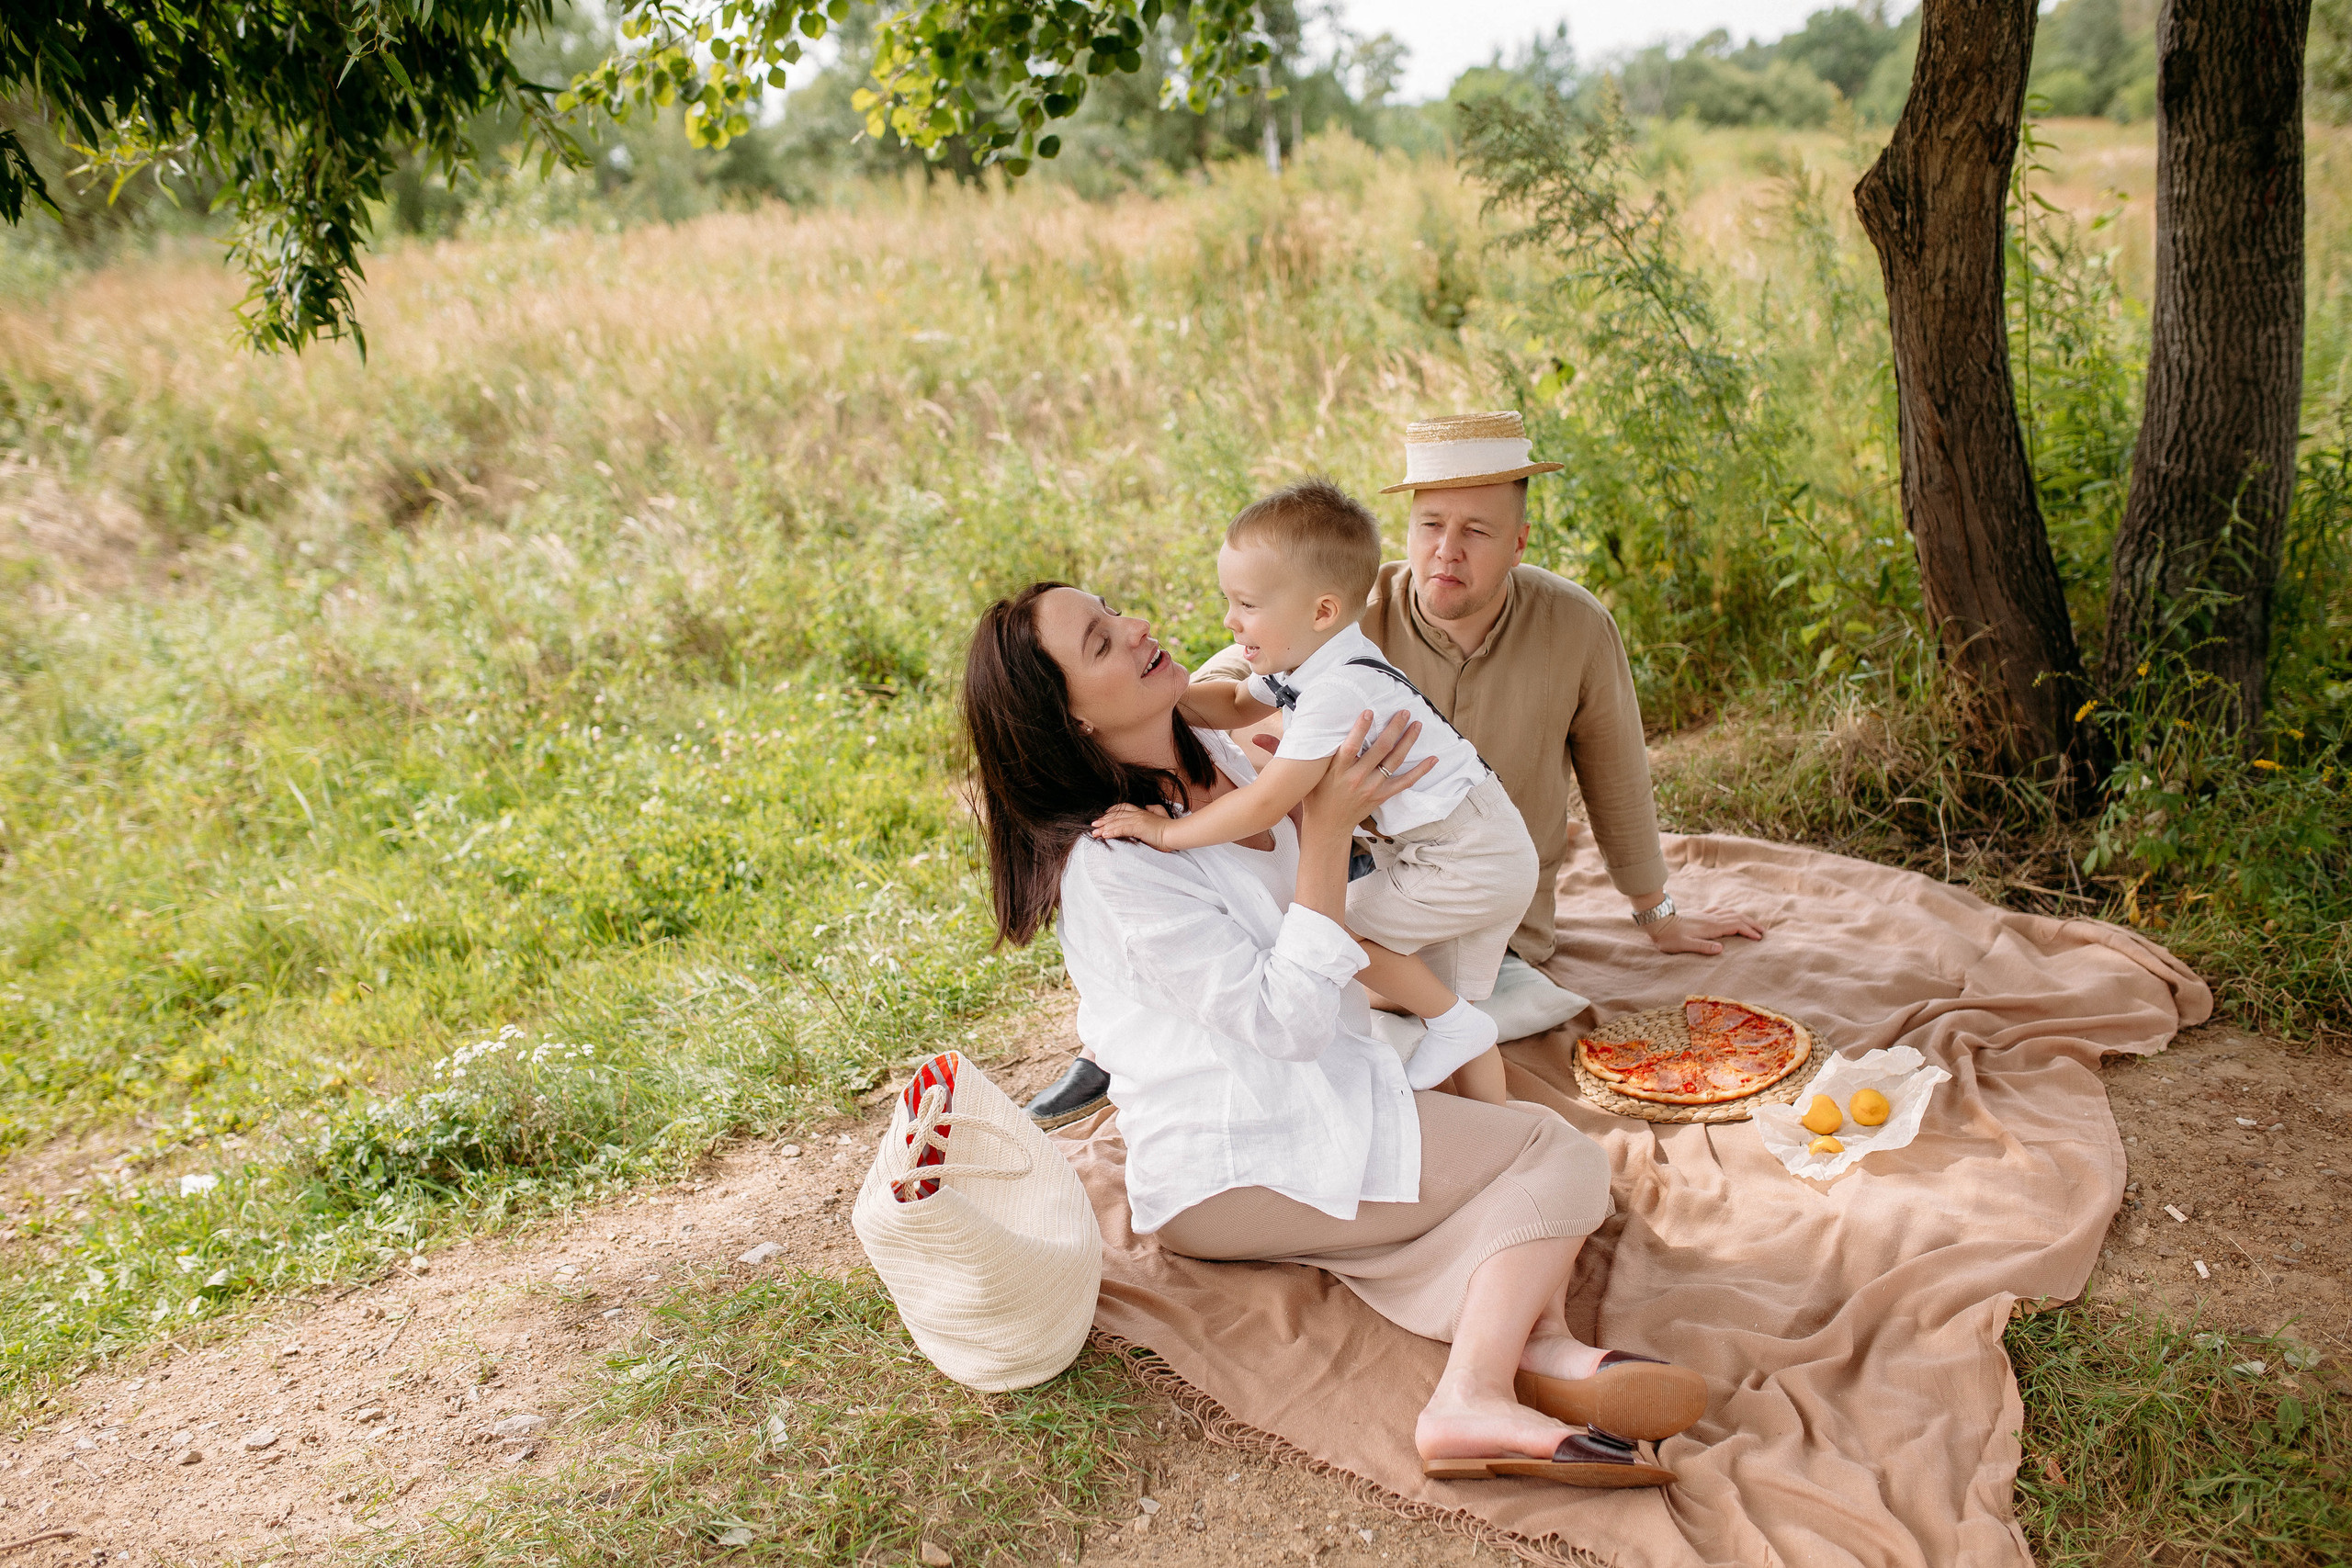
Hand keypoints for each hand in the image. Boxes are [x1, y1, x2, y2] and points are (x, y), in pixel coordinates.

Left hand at [1091, 802, 1172, 848]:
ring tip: (1094, 833)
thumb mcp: (1160, 815)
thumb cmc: (1169, 827)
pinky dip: (1112, 832)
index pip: (1122, 808)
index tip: (1103, 817)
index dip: (1111, 812)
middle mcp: (1138, 813)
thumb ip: (1153, 809)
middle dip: (1103, 821)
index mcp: (1141, 811)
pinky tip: (1104, 835)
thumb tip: (1147, 806)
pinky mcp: (1138, 827)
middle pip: (1116, 815)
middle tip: (1093, 825)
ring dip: (1104, 828)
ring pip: (1116, 822)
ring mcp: (1138, 819)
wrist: (1175, 833)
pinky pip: (1122, 829)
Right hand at [1302, 710, 1433, 841]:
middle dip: (1394, 728)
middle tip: (1404, 712)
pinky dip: (1420, 771)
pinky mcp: (1381, 796)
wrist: (1328, 826)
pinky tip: (1432, 759)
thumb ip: (1323, 754)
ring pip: (1394, 762)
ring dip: (1408, 741)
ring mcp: (1371, 788)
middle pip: (1380, 750)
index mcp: (1337, 771)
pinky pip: (1405, 782)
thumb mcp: (1314, 774)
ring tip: (1417, 726)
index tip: (1370, 712)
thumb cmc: (1318, 795)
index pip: (1351, 747)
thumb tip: (1322, 728)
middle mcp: (1356, 779)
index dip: (1360, 729)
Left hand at [1644, 907, 1763, 955]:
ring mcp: (1706, 915)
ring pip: (1730, 912)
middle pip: (1737, 917)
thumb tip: (1721, 949)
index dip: (1748, 931)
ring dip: (1743, 917)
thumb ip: (1703, 947)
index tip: (1759, 938)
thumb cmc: (1669, 937)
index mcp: (1711, 927)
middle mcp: (1711, 918)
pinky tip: (1731, 914)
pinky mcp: (1700, 914)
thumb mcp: (1685, 945)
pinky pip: (1721, 910)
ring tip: (1752, 924)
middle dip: (1751, 924)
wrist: (1657, 921)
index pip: (1736, 926)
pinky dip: (1731, 912)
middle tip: (1762, 932)